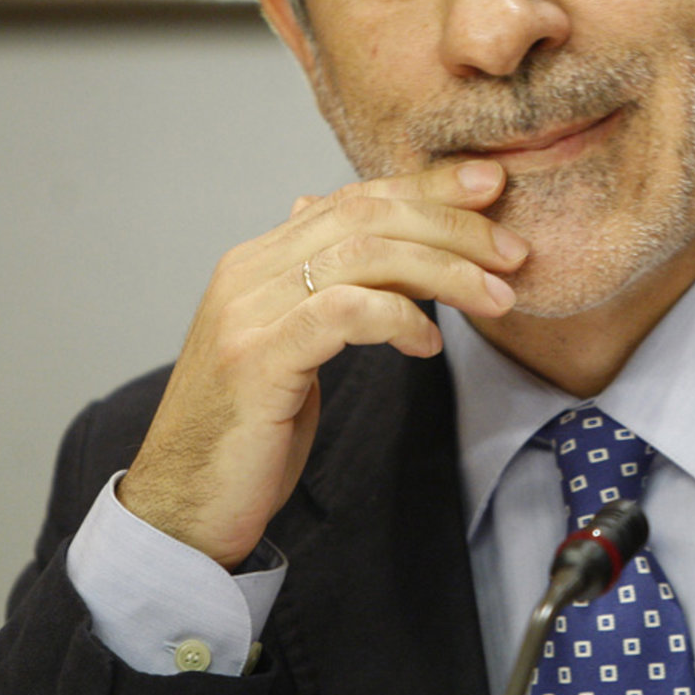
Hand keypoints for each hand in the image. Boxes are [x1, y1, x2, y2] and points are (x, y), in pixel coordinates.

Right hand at [117, 159, 525, 568]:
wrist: (181, 509)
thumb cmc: (249, 427)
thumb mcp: (290, 341)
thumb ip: (314, 281)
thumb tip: (327, 214)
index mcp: (259, 258)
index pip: (356, 198)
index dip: (427, 185)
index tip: (491, 184)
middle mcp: (249, 270)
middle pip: (368, 217)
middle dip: (451, 225)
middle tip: (512, 251)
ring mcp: (248, 312)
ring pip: (365, 256)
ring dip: (444, 272)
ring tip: (496, 298)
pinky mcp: (258, 359)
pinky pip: (345, 312)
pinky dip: (400, 318)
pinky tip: (429, 345)